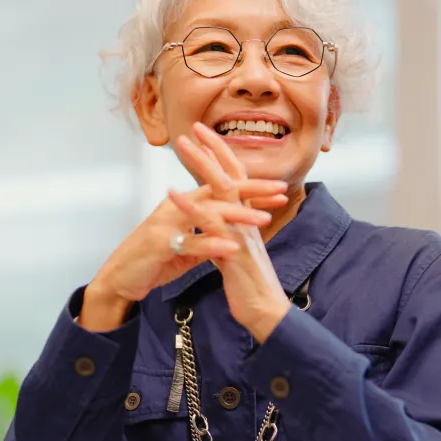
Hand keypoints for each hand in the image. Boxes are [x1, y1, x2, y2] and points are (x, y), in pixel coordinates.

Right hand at [81, 179, 287, 331]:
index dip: (251, 188)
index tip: (280, 189)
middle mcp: (176, 207)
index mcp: (184, 204)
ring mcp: (166, 224)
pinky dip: (212, 245)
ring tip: (263, 220)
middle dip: (252, 191)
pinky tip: (231, 248)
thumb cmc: (152, 260)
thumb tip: (230, 237)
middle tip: (280, 191)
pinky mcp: (159, 244)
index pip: (222, 189)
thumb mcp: (185, 247)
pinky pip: (190, 244)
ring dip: (237, 216)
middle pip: (219, 192)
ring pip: (207, 214)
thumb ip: (206, 237)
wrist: (120, 279)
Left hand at [170, 123, 291, 341]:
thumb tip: (218, 226)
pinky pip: (210, 224)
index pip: (237, 180)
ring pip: (222, 191)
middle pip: (232, 175)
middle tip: (194, 127)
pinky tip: (172, 194)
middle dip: (213, 149)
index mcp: (248, 221)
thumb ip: (229, 236)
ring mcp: (241, 233)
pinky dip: (190, 206)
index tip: (208, 137)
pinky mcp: (233, 250)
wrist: (267, 313)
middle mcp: (248, 221)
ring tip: (183, 145)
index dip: (223, 157)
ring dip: (201, 165)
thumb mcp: (239, 255)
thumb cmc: (251, 287)